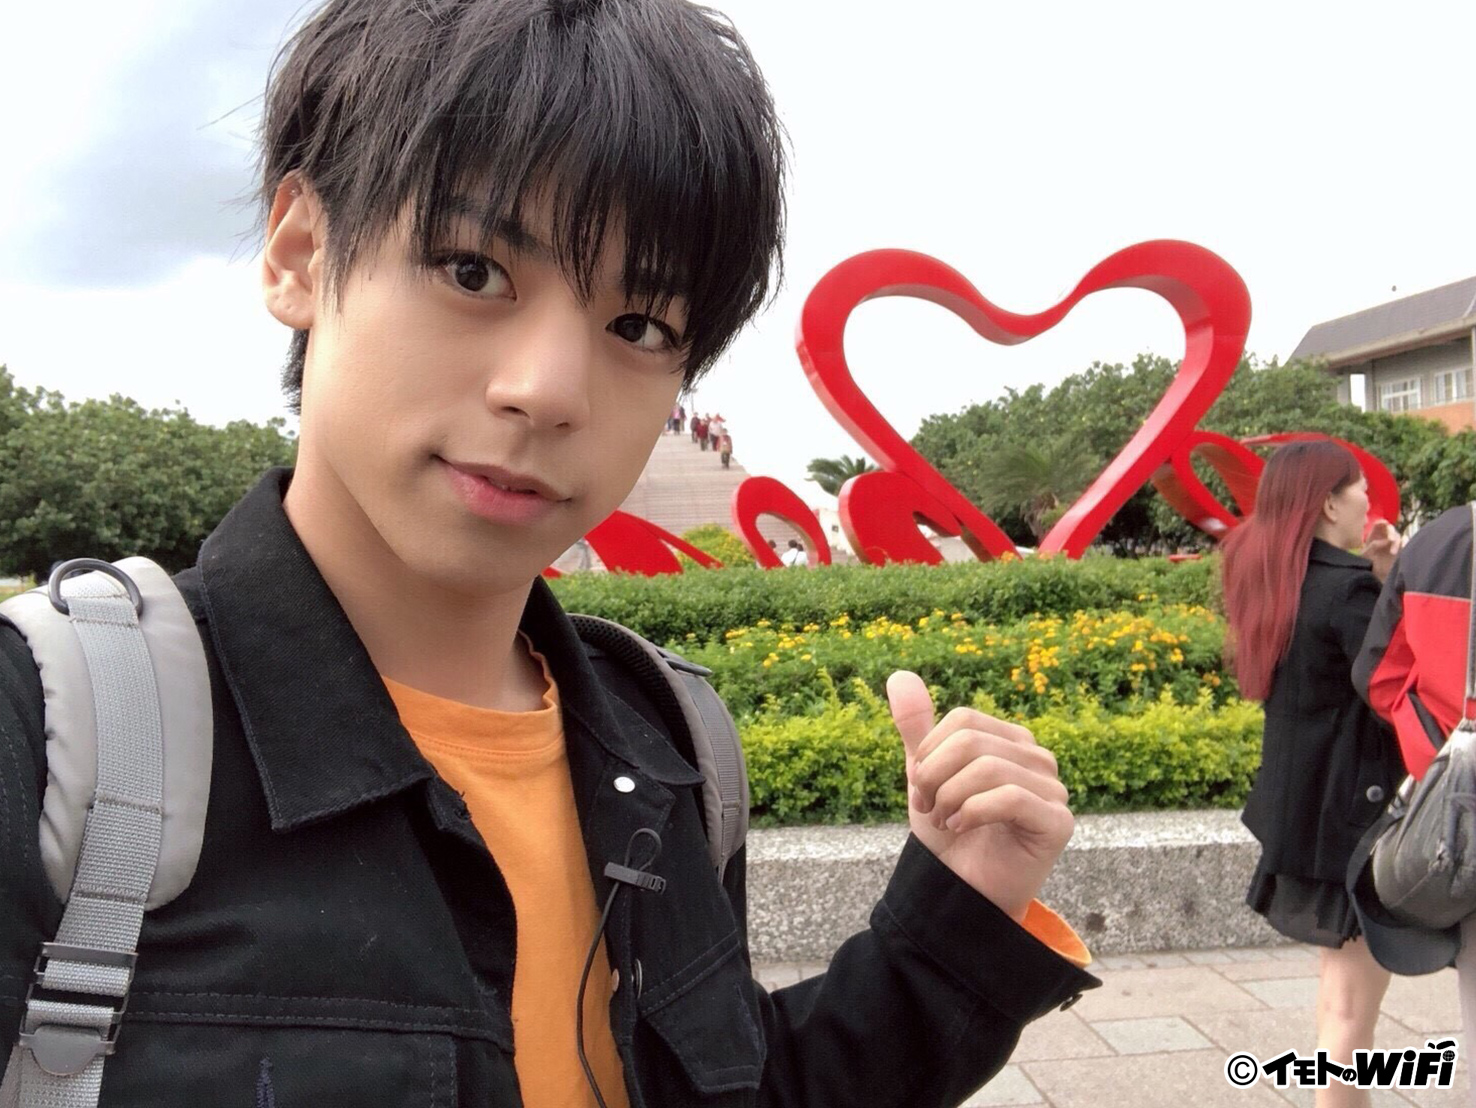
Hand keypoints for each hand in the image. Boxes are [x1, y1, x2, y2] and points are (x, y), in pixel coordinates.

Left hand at [887, 671, 1073, 922]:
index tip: (920, 790)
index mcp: (1010, 740)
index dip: (931, 752)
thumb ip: (916, 727)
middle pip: (972, 741)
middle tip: (928, 810)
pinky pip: (1009, 797)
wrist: (961, 891)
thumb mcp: (925, 775)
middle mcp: (1038, 758)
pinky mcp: (1058, 821)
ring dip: (950, 799)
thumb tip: (899, 675)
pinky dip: (972, 812)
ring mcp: (1053, 788)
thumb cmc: (950, 833)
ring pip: (988, 768)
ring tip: (947, 823)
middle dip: (935, 777)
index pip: (964, 719)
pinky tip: (962, 829)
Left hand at [1362, 520, 1401, 581]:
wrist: (1374, 577)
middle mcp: (1384, 538)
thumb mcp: (1366, 554)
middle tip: (1391, 540)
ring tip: (1393, 552)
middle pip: (1391, 529)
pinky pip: (1406, 544)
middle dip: (1391, 532)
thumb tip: (1387, 541)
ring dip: (1397, 542)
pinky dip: (1405, 545)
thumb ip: (1374, 546)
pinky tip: (1403, 550)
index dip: (1382, 522)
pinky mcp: (1401, 551)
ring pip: (1399, 537)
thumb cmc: (1366, 565)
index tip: (1384, 524)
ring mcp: (1393, 544)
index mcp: (1374, 536)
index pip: (1379, 524)